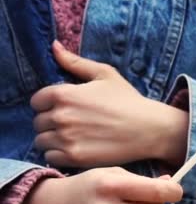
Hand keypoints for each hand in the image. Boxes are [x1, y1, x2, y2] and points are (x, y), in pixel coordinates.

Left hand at [31, 41, 187, 167]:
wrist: (150, 129)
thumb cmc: (129, 100)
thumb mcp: (105, 75)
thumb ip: (75, 62)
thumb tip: (54, 46)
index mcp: (64, 94)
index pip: (36, 101)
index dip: (49, 104)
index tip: (65, 108)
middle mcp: (61, 116)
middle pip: (38, 122)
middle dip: (51, 122)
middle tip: (73, 124)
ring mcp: (67, 138)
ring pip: (41, 141)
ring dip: (53, 139)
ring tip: (73, 137)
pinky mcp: (74, 157)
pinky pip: (51, 157)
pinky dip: (59, 154)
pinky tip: (76, 148)